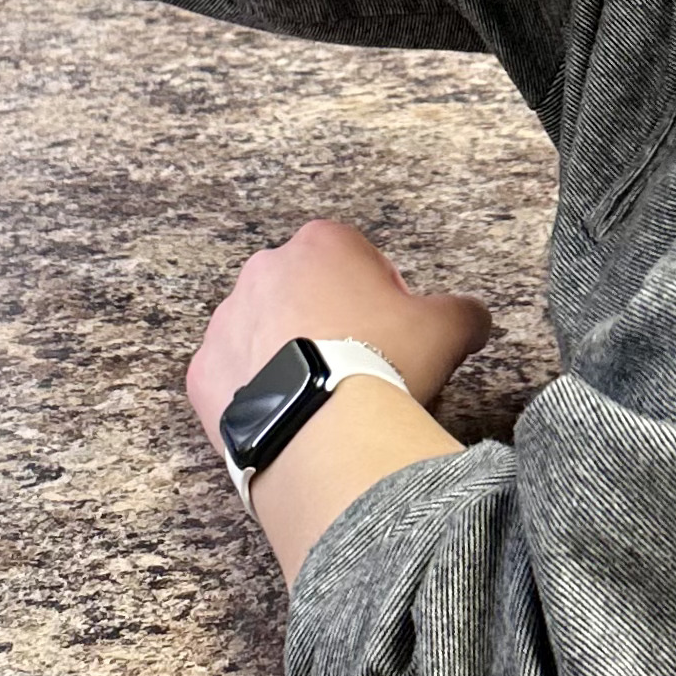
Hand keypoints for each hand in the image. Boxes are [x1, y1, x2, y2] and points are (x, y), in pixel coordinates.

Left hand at [184, 218, 494, 450]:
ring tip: (319, 399)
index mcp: (321, 245)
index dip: (379, 294)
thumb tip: (473, 316)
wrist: (324, 431)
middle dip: (327, 321)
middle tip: (357, 366)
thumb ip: (464, 312)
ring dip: (285, 355)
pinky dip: (254, 395)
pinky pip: (232, 379)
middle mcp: (264, 270)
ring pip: (262, 332)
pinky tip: (286, 419)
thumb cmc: (385, 364)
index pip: (355, 258)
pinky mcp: (203, 371)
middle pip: (304, 291)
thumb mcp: (448, 329)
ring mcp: (226, 320)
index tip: (391, 331)